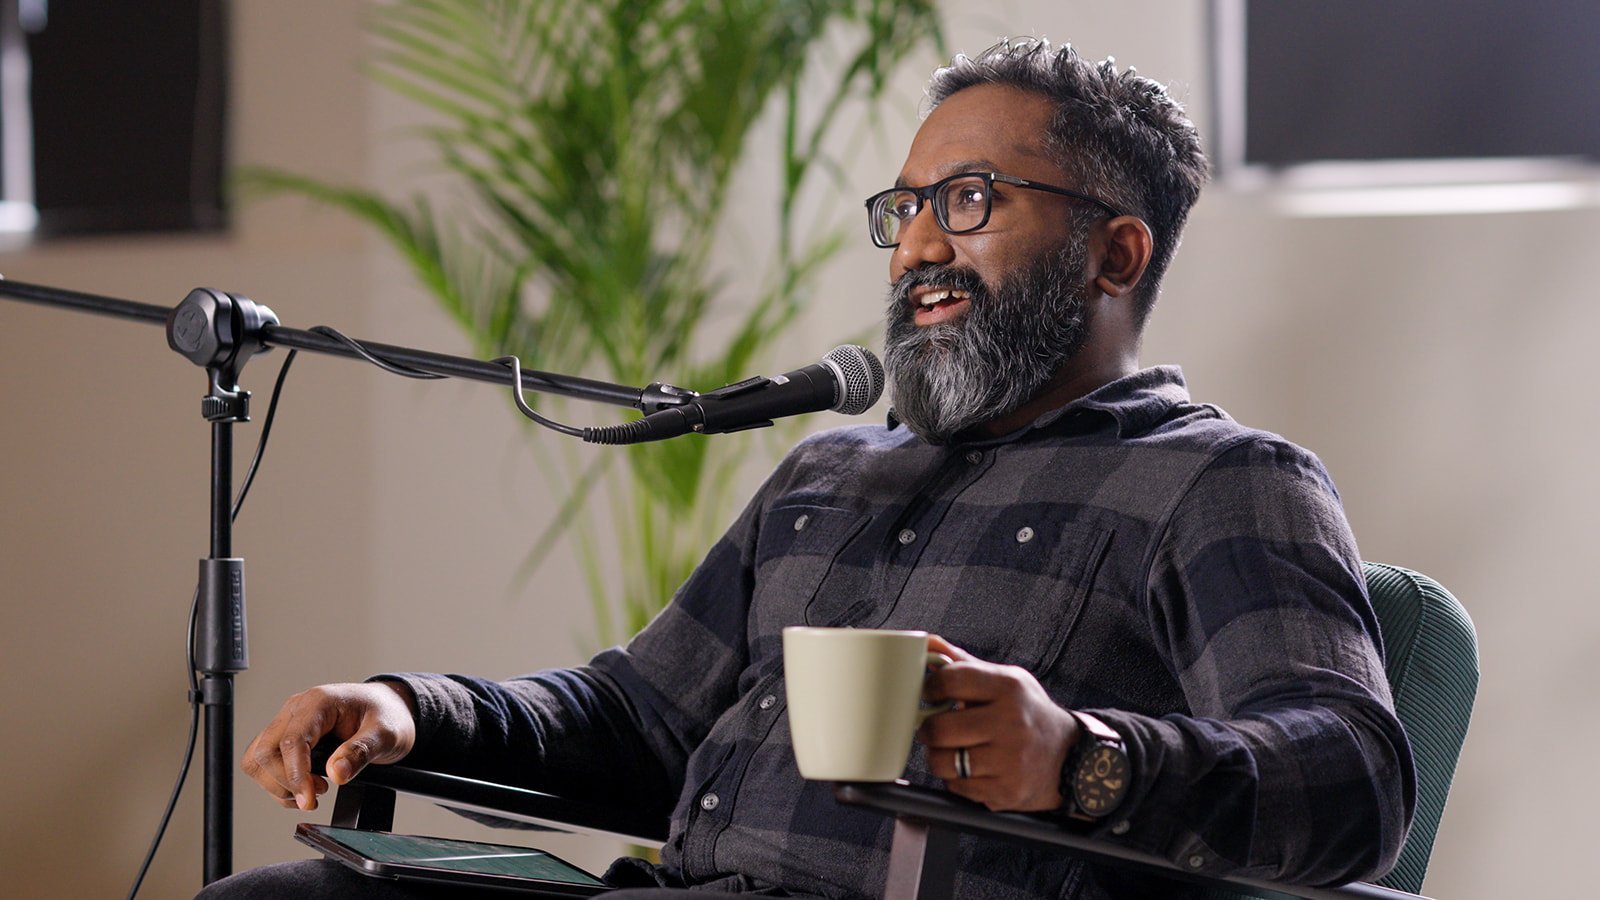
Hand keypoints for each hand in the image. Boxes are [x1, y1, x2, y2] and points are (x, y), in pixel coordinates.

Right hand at [240, 681, 417, 810]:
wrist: (389, 710)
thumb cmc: (387, 716)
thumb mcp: (386, 734)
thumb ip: (361, 751)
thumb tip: (336, 773)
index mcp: (320, 702)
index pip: (292, 741)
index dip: (296, 775)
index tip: (309, 800)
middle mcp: (297, 709)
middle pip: (265, 752)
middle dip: (286, 783)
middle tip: (317, 794)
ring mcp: (289, 723)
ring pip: (258, 760)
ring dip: (279, 785)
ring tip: (313, 791)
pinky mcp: (286, 737)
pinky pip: (265, 764)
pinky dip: (279, 784)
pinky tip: (304, 787)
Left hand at [917, 635, 1079, 811]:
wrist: (1071, 756)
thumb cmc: (1029, 714)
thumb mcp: (1006, 680)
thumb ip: (965, 664)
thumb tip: (928, 643)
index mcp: (1009, 688)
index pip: (950, 680)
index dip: (930, 688)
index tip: (929, 694)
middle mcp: (1011, 723)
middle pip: (940, 727)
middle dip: (928, 729)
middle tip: (933, 728)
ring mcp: (1009, 760)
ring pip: (943, 761)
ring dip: (938, 756)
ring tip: (950, 749)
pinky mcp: (1005, 791)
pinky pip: (957, 786)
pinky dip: (956, 778)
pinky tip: (972, 768)